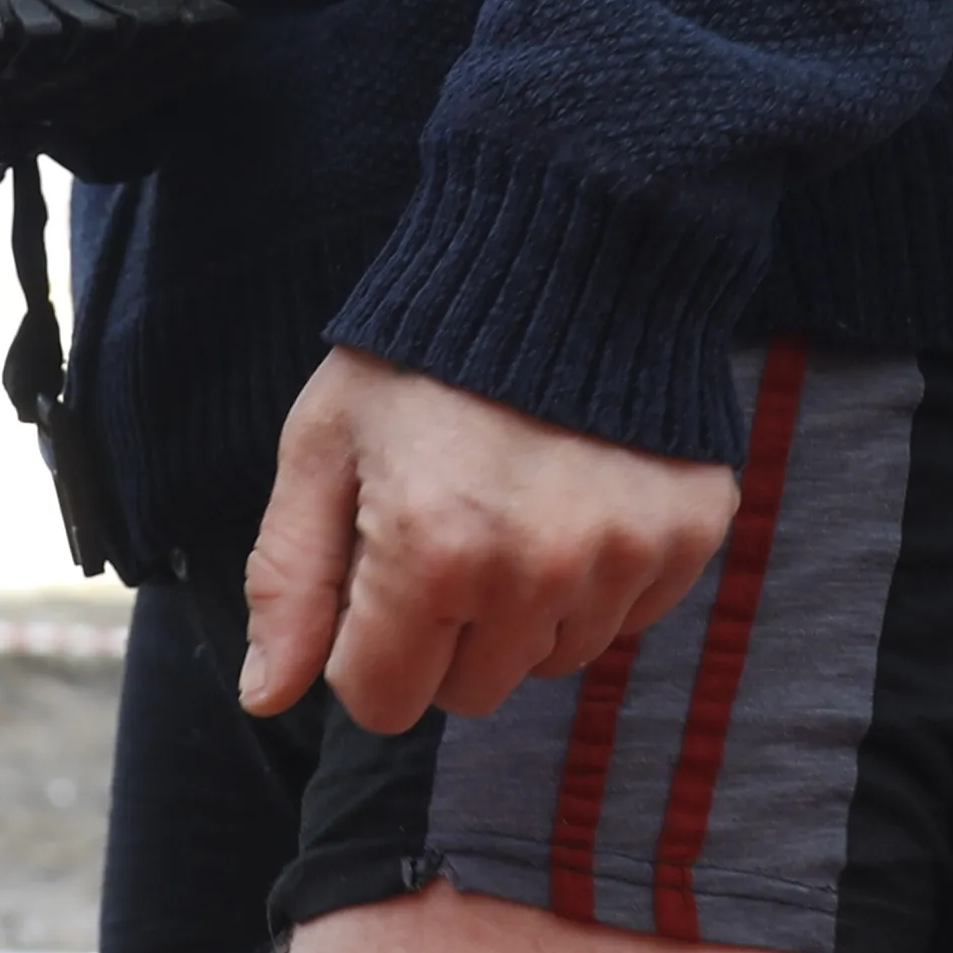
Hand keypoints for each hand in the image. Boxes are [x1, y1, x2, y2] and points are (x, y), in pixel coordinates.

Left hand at [244, 349, 743, 733]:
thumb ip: (289, 581)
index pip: (382, 702)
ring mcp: (624, 557)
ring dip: (522, 611)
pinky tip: (574, 496)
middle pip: (470, 693)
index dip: (362, 646)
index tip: (375, 569)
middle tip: (444, 529)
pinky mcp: (689, 536)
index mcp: (432, 554)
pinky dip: (594, 581)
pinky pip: (625, 619)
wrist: (566, 249)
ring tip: (512, 505)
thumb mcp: (323, 447)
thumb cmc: (421, 353)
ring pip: (551, 661)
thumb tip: (264, 699)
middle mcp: (538, 571)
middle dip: (442, 634)